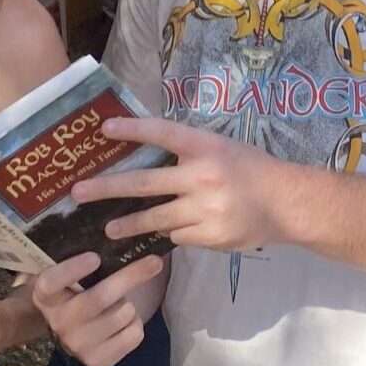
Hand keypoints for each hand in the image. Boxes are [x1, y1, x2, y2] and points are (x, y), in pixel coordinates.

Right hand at [32, 252, 166, 365]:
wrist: (76, 334)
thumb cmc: (78, 292)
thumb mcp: (70, 275)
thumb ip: (79, 255)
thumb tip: (118, 226)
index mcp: (46, 295)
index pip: (51, 283)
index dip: (72, 270)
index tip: (95, 257)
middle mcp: (58, 321)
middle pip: (99, 297)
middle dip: (130, 276)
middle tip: (155, 260)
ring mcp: (78, 344)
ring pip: (123, 314)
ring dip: (130, 303)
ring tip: (121, 302)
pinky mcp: (98, 360)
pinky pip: (133, 335)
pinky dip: (136, 323)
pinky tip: (124, 322)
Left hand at [79, 115, 291, 254]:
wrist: (286, 203)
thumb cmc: (249, 169)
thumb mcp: (220, 147)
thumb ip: (187, 151)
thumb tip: (144, 155)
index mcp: (205, 146)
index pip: (162, 133)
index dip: (132, 129)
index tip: (104, 129)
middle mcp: (202, 176)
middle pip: (145, 182)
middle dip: (107, 188)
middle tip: (79, 193)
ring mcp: (205, 209)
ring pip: (155, 218)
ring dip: (128, 224)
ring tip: (108, 229)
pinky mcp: (210, 236)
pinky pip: (177, 235)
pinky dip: (169, 232)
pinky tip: (168, 231)